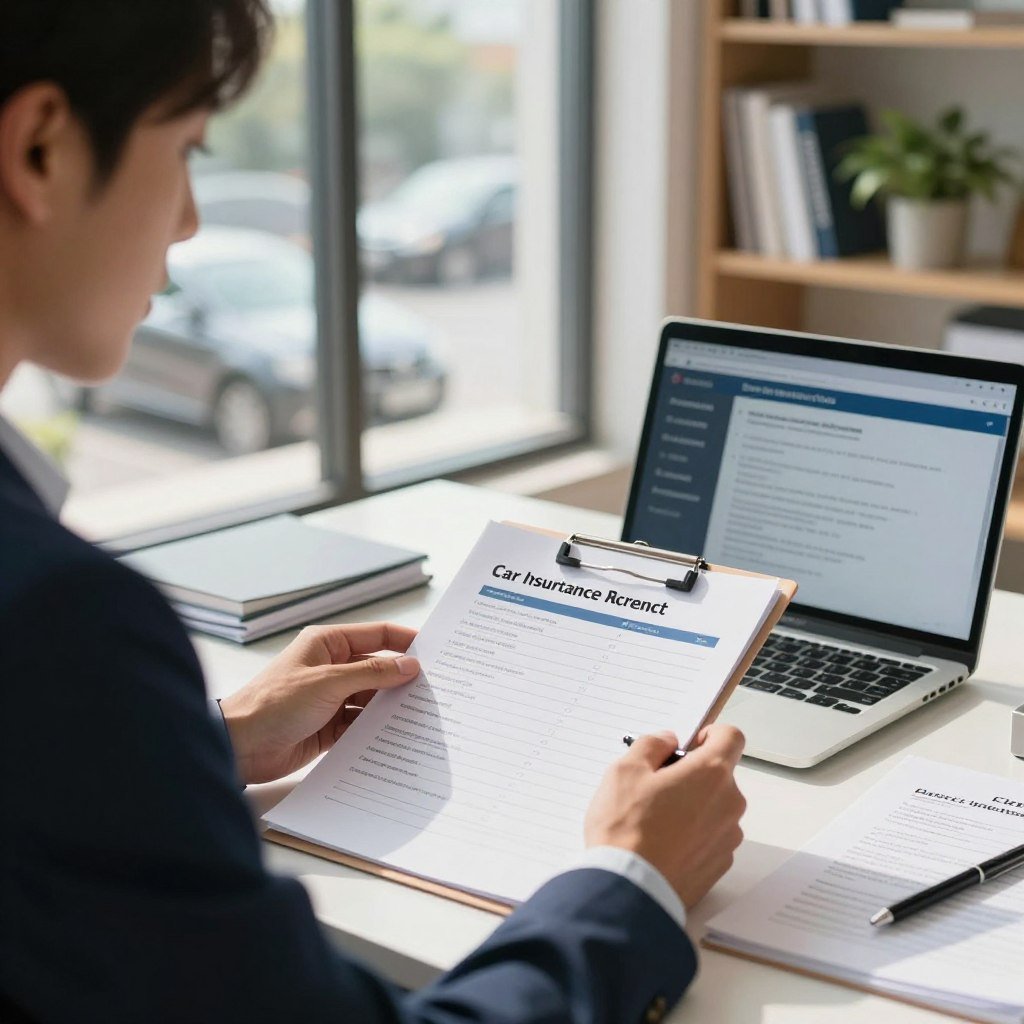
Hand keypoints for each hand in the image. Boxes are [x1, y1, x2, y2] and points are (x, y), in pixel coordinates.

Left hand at [218, 622, 418, 784]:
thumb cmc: (273, 704)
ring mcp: (331, 698)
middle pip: (378, 669)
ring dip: (391, 707)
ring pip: (372, 698)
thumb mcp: (327, 682)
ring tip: (422, 714)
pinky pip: (361, 724)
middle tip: (435, 688)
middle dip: (402, 679)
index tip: (435, 651)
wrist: (240, 746)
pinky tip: (397, 735)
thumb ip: (371, 674)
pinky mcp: (329, 726)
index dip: (405, 641)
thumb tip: (409, 666)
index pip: (376, 635)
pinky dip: (377, 729)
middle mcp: (331, 668)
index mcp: (327, 644)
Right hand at [584, 724, 745, 908]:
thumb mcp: (625, 770)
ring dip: (693, 807)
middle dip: (692, 775)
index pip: (731, 737)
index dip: (710, 734)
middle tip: (655, 788)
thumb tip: (666, 741)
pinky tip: (662, 845)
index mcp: (711, 774)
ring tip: (654, 821)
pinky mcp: (719, 866)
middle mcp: (729, 804)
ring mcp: (727, 838)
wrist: (629, 890)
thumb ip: (651, 744)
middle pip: (719, 775)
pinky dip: (692, 836)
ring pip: (714, 808)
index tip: (688, 745)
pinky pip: (710, 838)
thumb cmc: (626, 828)